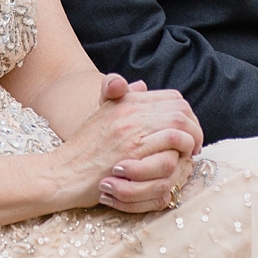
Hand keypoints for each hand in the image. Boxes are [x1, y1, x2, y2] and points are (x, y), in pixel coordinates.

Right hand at [62, 74, 201, 213]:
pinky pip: (173, 143)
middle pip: (180, 109)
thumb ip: (121, 99)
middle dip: (194, 127)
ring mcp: (132, 130)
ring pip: (180, 123)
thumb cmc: (82, 151)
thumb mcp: (100, 116)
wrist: (62, 173)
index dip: (186, 114)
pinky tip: (180, 162)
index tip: (187, 131)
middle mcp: (129, 110)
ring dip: (192, 139)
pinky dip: (182, 151)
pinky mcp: (134, 151)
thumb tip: (141, 85)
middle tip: (194, 145)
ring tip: (190, 154)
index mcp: (124, 101)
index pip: (172, 98)